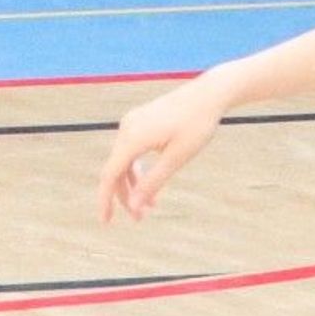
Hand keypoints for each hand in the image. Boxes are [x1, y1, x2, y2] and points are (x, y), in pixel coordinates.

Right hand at [96, 74, 234, 221]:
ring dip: (135, 183)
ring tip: (151, 204)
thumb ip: (153, 182)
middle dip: (127, 196)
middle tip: (141, 218)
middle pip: (116, 170)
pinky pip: (132, 149)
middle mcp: (127, 128)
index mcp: (133, 137)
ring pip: (124, 160)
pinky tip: (151, 182)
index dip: (105, 200)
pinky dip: (139, 167)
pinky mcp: (140, 120)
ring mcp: (132, 122)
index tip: (105, 222)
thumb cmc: (197, 125)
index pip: (110, 175)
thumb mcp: (177, 159)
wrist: (209, 94)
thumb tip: (133, 206)